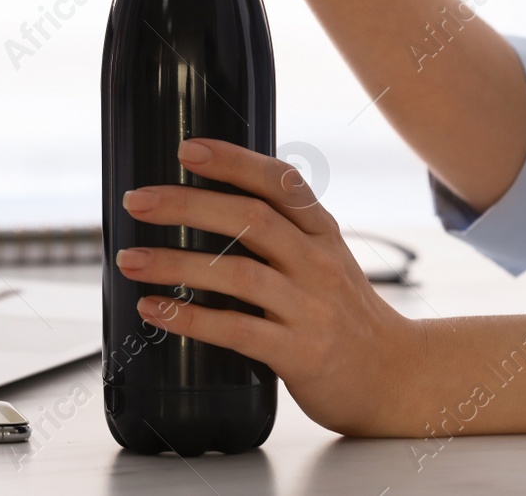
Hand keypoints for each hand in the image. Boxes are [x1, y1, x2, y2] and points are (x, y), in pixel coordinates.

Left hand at [115, 137, 424, 436]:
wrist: (395, 378)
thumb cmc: (344, 316)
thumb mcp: (325, 260)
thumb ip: (282, 233)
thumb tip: (205, 207)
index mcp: (322, 233)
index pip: (280, 181)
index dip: (233, 160)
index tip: (186, 149)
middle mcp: (318, 263)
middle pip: (250, 219)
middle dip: (187, 205)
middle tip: (137, 202)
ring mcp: (311, 308)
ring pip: (237, 275)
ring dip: (176, 265)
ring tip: (130, 259)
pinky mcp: (300, 353)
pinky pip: (237, 330)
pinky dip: (190, 319)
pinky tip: (154, 311)